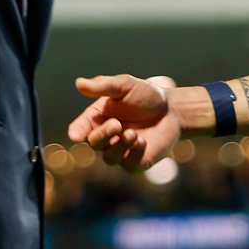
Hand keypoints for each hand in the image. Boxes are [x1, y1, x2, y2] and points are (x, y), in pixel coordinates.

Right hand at [68, 75, 187, 171]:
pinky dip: (134, 155)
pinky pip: (129, 165)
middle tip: (117, 124)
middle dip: (103, 135)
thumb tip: (79, 83)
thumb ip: (103, 86)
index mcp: (98, 118)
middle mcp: (107, 137)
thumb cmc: (146, 96)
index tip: (76, 136)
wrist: (172, 109)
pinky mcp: (136, 162)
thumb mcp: (125, 85)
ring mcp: (121, 151)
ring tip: (133, 133)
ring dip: (120, 146)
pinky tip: (143, 142)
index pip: (80, 128)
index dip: (77, 132)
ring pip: (110, 157)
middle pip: (94, 143)